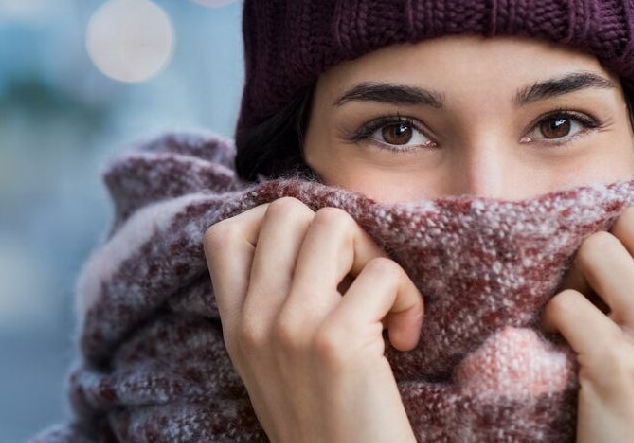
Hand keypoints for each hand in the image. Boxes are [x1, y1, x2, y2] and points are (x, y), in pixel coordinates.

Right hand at [203, 197, 423, 442]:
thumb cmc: (327, 423)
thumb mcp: (275, 365)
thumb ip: (274, 307)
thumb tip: (313, 235)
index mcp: (235, 326)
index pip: (225, 235)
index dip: (276, 227)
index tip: (315, 263)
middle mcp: (253, 320)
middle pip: (287, 212)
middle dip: (336, 234)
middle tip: (357, 281)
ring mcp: (291, 327)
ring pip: (334, 224)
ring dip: (373, 255)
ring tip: (382, 304)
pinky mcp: (336, 341)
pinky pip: (383, 272)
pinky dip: (408, 298)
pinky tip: (406, 340)